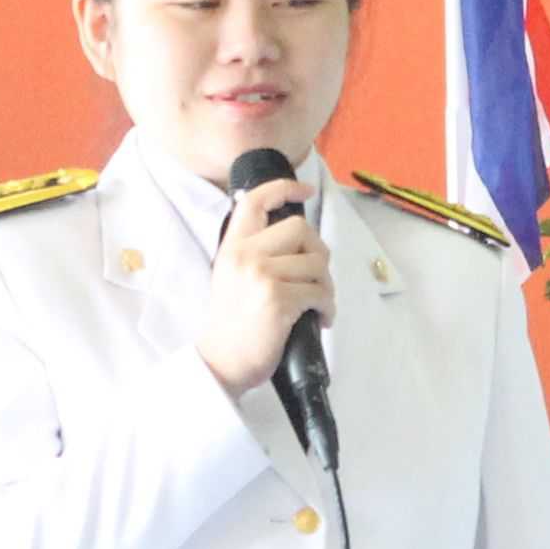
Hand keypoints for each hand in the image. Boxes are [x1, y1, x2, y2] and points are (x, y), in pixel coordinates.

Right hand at [195, 178, 333, 394]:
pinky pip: (320, 292)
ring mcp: (262, 276)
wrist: (221, 361)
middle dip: (318, 252)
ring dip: (326, 285)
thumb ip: (253, 252)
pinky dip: (328, 307)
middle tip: (316, 277)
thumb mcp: (230, 276)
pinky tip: (321, 318)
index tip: (306, 190)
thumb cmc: (232, 323)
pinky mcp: (278, 300)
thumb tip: (295, 237)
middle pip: (300, 228)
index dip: (284, 187)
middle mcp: (246, 255)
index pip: (256, 200)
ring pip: (316, 262)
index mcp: (232, 247)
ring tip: (318, 303)